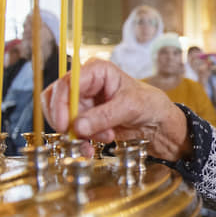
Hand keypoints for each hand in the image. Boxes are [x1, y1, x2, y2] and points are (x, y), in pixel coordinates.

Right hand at [41, 59, 190, 160]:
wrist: (157, 122)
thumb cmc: (149, 104)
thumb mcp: (130, 107)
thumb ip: (103, 116)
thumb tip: (77, 126)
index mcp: (96, 70)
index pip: (67, 84)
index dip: (61, 104)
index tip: (65, 125)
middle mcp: (85, 84)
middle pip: (58, 101)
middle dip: (69, 122)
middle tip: (80, 137)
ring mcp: (83, 102)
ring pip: (63, 119)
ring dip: (79, 134)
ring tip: (104, 138)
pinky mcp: (84, 119)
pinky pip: (71, 131)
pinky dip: (80, 141)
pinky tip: (95, 145)